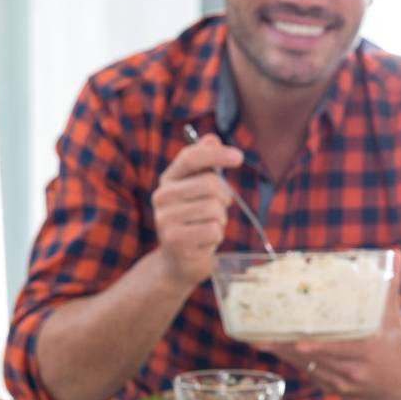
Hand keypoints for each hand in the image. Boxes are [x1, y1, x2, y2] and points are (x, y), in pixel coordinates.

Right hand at [151, 133, 242, 288]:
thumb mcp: (201, 191)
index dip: (216, 155)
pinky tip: (204, 241)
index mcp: (169, 179)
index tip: (239, 158)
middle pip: (210, 184)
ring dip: (220, 220)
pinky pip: (213, 230)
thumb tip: (212, 138)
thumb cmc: (196, 221)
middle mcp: (161, 196)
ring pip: (214, 209)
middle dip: (223, 199)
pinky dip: (216, 237)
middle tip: (217, 211)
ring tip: (207, 227)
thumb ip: (206, 165)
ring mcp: (164, 219)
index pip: (190, 157)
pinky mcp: (174, 240)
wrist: (179, 261)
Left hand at [259, 256, 400, 399]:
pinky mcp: (334, 390)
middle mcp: (354, 370)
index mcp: (369, 351)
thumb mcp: (394, 317)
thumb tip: (397, 254)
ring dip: (284, 356)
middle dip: (286, 349)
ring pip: (308, 368)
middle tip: (260, 339)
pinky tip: (279, 352)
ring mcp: (343, 383)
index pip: (340, 349)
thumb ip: (390, 287)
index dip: (318, 348)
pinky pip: (310, 375)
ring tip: (261, 343)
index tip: (298, 342)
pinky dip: (294, 363)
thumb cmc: (395, 346)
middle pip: (315, 360)